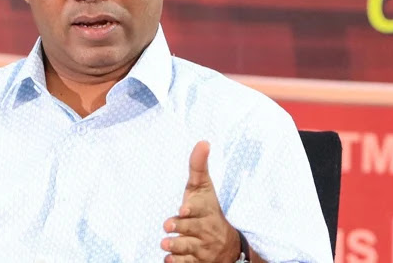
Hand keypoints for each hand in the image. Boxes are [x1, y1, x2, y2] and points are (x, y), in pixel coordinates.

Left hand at [160, 141, 239, 262]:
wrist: (227, 244)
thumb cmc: (207, 209)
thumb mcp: (203, 188)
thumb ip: (198, 166)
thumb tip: (203, 141)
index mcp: (206, 211)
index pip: (199, 210)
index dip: (191, 210)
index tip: (183, 210)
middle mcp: (205, 230)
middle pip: (191, 230)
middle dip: (179, 229)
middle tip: (167, 228)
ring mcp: (202, 248)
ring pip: (187, 249)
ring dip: (175, 246)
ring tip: (165, 243)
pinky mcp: (197, 262)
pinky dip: (177, 262)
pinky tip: (169, 258)